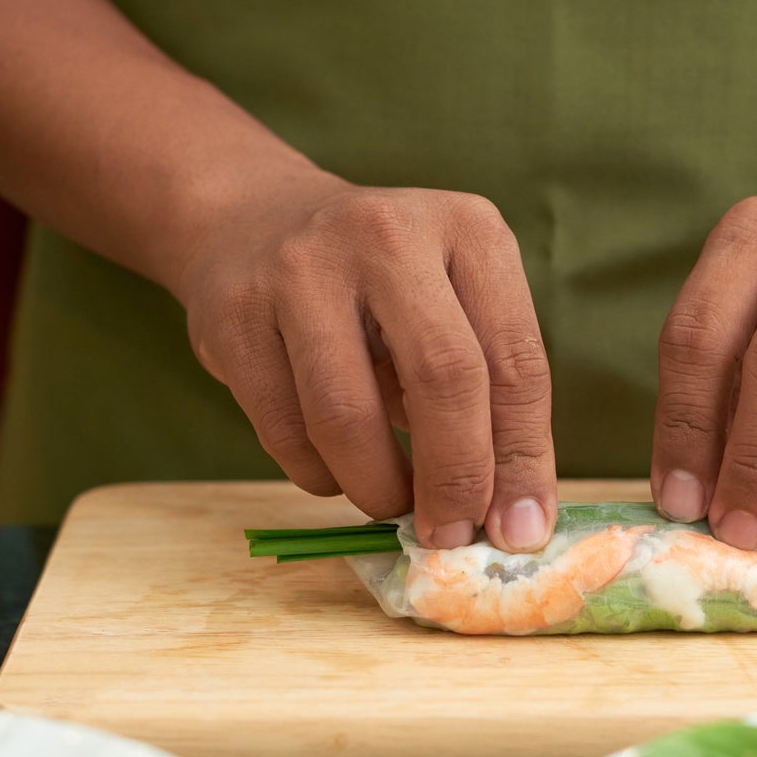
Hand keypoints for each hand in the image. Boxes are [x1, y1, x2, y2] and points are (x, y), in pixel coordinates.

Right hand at [174, 171, 555, 551]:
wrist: (252, 222)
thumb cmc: (379, 287)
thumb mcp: (453, 308)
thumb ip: (492, 400)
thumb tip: (516, 522)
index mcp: (468, 229)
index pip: (516, 360)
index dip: (522, 458)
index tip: (520, 529)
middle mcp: (387, 233)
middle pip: (443, 379)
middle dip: (455, 478)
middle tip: (451, 534)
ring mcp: (301, 268)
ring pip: (348, 415)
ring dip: (378, 488)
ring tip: (391, 505)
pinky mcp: (233, 314)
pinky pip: (285, 431)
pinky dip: (320, 476)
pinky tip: (335, 471)